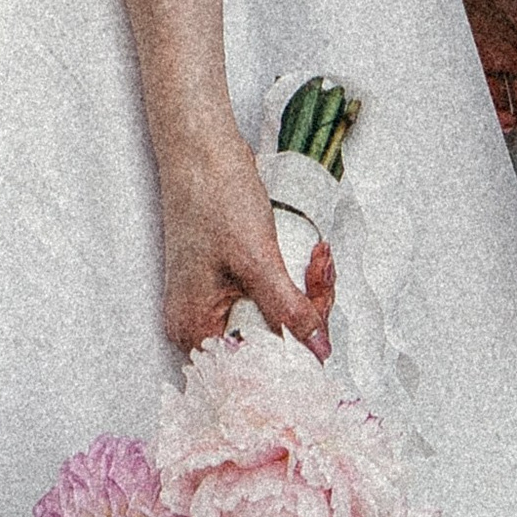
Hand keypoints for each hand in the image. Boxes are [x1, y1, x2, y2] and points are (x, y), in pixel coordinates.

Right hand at [156, 134, 332, 358]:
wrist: (202, 148)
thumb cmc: (214, 196)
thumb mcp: (258, 260)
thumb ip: (288, 311)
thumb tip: (317, 350)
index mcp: (194, 328)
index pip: (254, 367)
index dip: (294, 351)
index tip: (320, 324)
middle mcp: (197, 321)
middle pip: (268, 342)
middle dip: (307, 309)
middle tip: (322, 272)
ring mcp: (211, 299)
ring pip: (273, 317)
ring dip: (305, 291)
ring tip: (318, 257)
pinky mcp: (225, 278)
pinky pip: (268, 296)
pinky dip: (293, 280)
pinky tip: (310, 256)